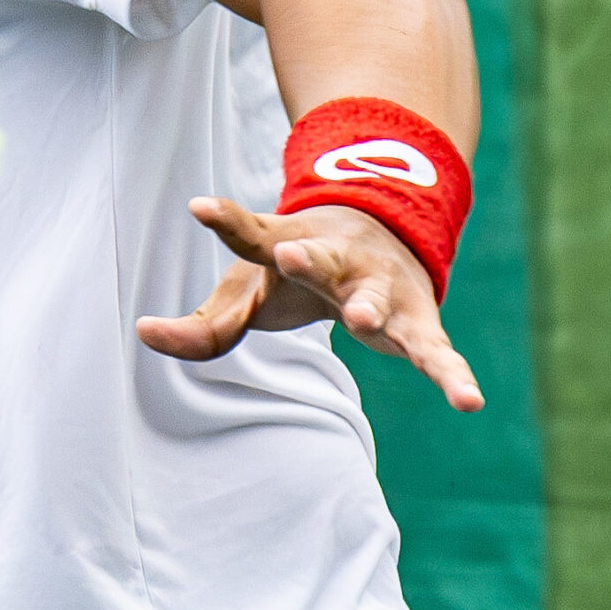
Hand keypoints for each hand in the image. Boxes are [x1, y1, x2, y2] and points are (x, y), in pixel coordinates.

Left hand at [136, 198, 482, 412]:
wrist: (382, 240)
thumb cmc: (297, 271)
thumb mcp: (248, 292)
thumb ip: (203, 324)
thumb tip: (141, 334)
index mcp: (290, 247)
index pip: (251, 234)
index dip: (226, 222)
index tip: (199, 207)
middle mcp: (338, 262)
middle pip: (320, 260)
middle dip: (306, 260)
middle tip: (289, 255)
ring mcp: (382, 291)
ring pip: (379, 301)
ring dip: (372, 310)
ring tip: (365, 323)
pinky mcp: (419, 325)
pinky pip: (437, 354)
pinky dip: (453, 376)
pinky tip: (470, 402)